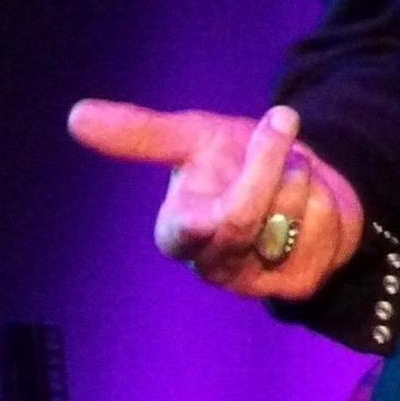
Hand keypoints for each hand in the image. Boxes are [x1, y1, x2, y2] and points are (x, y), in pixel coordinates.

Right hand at [67, 99, 365, 301]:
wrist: (302, 179)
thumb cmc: (234, 160)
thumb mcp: (192, 137)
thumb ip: (141, 134)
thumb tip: (74, 116)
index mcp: (178, 232)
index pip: (183, 231)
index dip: (198, 213)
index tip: (216, 166)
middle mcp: (212, 264)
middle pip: (241, 217)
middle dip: (267, 159)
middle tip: (281, 119)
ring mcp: (256, 280)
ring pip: (288, 217)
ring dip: (300, 176)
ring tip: (290, 171)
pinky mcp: (297, 284)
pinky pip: (323, 232)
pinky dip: (325, 200)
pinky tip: (312, 202)